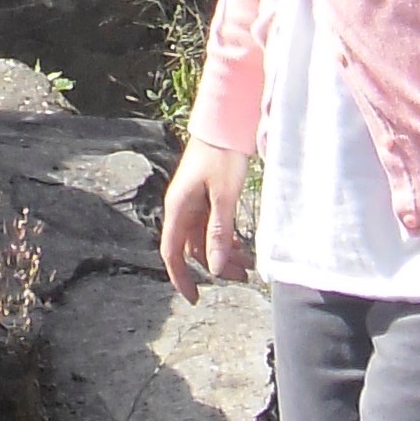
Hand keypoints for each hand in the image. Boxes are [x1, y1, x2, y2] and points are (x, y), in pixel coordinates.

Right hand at [159, 137, 254, 300]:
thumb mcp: (224, 197)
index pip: (171, 251)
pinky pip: (212, 226)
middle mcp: (182, 207)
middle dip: (214, 266)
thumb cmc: (222, 156)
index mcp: (178, 207)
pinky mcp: (206, 196)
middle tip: (241, 277)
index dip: (181, 278)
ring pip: (204, 238)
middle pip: (192, 247)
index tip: (195, 298)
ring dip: (223, 252)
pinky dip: (226, 238)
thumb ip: (219, 233)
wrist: (225, 122)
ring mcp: (194, 201)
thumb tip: (214, 270)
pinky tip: (242, 246)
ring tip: (248, 264)